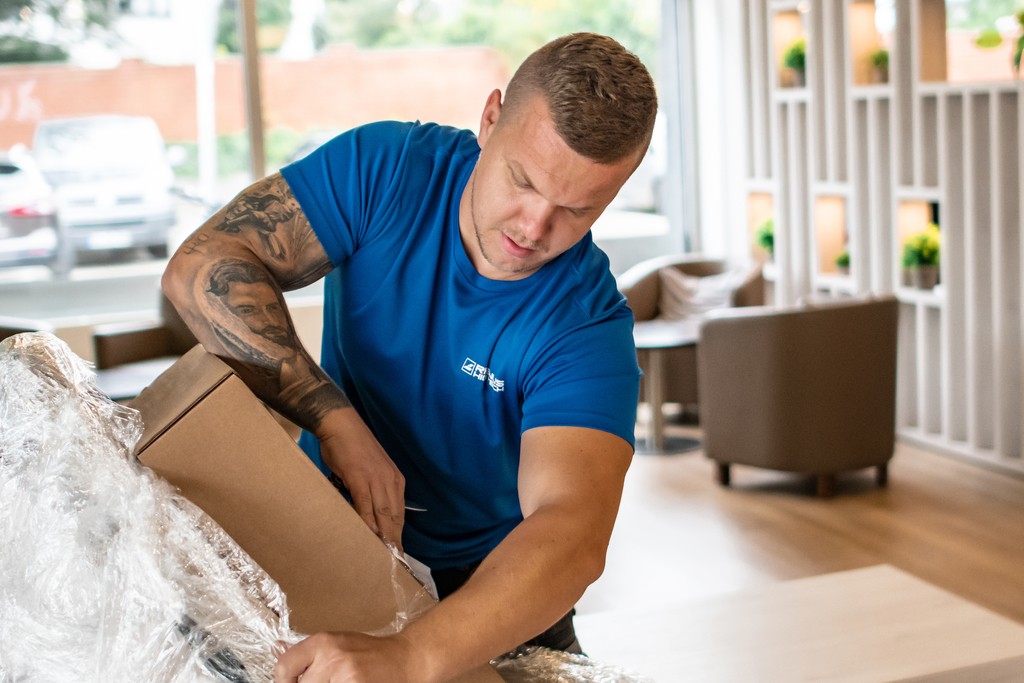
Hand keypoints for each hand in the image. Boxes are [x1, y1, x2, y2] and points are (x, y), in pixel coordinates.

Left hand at [274, 632, 421, 682]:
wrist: (406, 660)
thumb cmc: (372, 653)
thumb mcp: (339, 644)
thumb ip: (309, 652)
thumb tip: (276, 649)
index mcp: (324, 642)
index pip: (285, 667)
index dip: (284, 682)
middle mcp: (332, 658)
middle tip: (328, 680)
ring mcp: (345, 678)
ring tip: (341, 682)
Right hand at [318, 409, 405, 550]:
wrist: (341, 425)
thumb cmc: (351, 448)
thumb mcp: (368, 471)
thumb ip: (372, 490)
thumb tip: (367, 512)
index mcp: (395, 480)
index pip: (399, 512)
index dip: (399, 533)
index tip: (399, 552)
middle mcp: (390, 480)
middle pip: (395, 517)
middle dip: (395, 540)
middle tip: (394, 562)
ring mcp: (377, 478)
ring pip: (384, 513)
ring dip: (384, 535)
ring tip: (384, 555)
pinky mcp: (361, 477)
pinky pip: (366, 505)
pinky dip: (368, 522)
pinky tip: (367, 536)